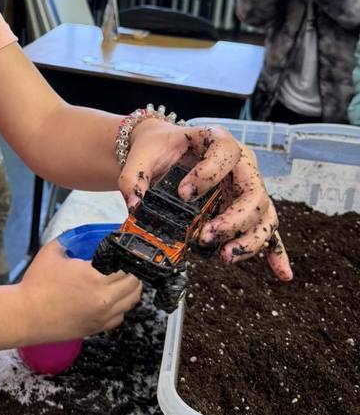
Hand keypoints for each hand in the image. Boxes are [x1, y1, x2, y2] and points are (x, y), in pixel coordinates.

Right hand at [20, 238, 141, 341]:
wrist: (27, 315)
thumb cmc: (37, 284)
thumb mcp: (52, 252)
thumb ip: (69, 240)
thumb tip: (79, 234)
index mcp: (94, 276)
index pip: (125, 265)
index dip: (128, 257)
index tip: (126, 252)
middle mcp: (104, 297)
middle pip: (134, 283)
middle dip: (134, 272)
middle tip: (127, 264)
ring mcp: (102, 315)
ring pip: (131, 301)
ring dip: (132, 289)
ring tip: (126, 281)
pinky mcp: (97, 328)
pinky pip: (120, 317)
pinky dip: (122, 307)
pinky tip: (115, 300)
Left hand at [120, 121, 292, 280]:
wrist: (165, 150)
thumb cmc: (158, 148)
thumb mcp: (141, 156)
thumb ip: (133, 178)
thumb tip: (135, 206)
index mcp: (217, 141)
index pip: (226, 153)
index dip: (209, 173)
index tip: (184, 193)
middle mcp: (240, 165)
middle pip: (254, 192)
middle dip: (233, 219)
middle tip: (205, 237)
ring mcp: (247, 188)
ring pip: (264, 214)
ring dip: (249, 240)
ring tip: (224, 257)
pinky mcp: (246, 209)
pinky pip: (268, 231)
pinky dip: (275, 252)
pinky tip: (281, 273)